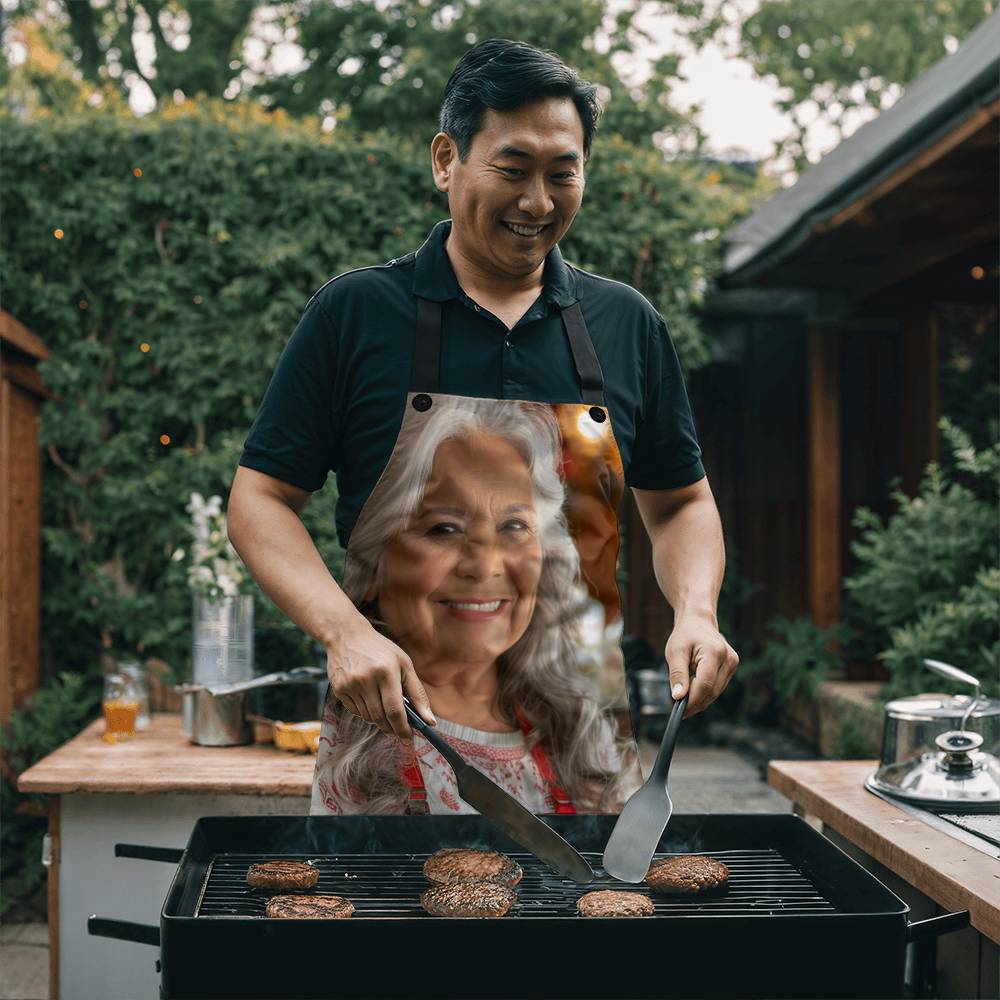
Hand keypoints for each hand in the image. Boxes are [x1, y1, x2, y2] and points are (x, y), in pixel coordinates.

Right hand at [326, 622, 435, 738]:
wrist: (347, 636)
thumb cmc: (381, 650)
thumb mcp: (404, 664)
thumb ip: (417, 693)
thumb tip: (430, 721)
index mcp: (386, 671)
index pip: (395, 710)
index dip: (403, 728)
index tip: (409, 737)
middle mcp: (366, 679)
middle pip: (380, 718)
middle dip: (392, 728)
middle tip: (399, 729)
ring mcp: (350, 685)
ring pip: (368, 717)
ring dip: (379, 719)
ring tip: (383, 706)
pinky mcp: (338, 690)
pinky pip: (356, 712)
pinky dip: (365, 712)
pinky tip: (369, 698)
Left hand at [664, 615, 738, 717]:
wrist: (698, 622)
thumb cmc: (685, 635)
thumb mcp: (675, 652)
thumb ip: (677, 674)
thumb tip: (678, 697)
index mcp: (715, 652)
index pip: (705, 685)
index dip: (692, 701)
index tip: (679, 711)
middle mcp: (729, 659)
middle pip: (712, 691)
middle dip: (694, 702)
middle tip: (676, 706)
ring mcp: (733, 664)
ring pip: (715, 692)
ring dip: (699, 697)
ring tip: (683, 689)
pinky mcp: (732, 668)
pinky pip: (717, 687)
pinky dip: (704, 691)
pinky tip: (693, 684)